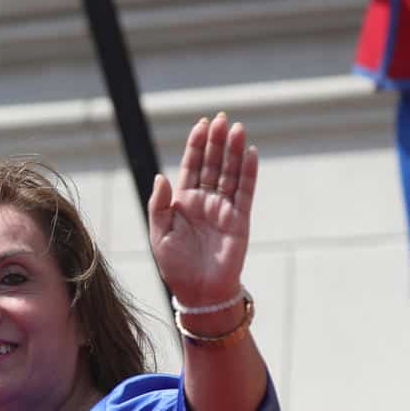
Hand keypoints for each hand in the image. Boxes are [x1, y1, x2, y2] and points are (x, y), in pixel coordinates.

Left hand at [149, 113, 256, 308]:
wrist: (198, 291)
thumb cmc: (174, 265)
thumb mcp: (159, 234)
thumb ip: (159, 205)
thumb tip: (161, 176)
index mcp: (183, 202)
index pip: (191, 167)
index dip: (196, 146)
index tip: (202, 124)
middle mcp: (205, 201)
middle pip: (213, 165)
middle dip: (217, 142)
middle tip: (222, 119)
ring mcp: (223, 209)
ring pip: (230, 173)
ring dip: (234, 151)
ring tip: (237, 128)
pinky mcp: (239, 219)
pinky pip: (245, 192)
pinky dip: (248, 173)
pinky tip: (250, 153)